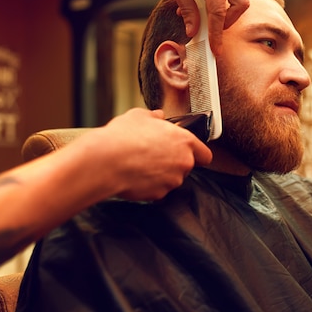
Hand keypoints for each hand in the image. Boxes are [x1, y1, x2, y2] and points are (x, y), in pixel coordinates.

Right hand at [91, 108, 211, 200]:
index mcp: (184, 141)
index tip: (189, 153)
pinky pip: (157, 190)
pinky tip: (135, 175)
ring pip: (171, 179)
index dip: (197, 154)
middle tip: (154, 155)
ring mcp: (172, 181)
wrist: (106, 161)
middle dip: (173, 162)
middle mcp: (183, 162)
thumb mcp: (138, 116)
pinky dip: (149, 185)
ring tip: (141, 164)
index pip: (205, 154)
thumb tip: (158, 116)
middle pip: (186, 166)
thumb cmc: (123, 136)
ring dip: (161, 174)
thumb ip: (154, 117)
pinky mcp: (159, 194)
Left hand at [133, 0, 249, 52]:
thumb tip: (194, 32)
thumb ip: (187, 10)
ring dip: (224, 10)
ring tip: (202, 15)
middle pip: (240, 4)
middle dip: (229, 21)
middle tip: (212, 30)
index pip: (219, 10)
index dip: (217, 32)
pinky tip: (200, 2)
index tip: (215, 48)